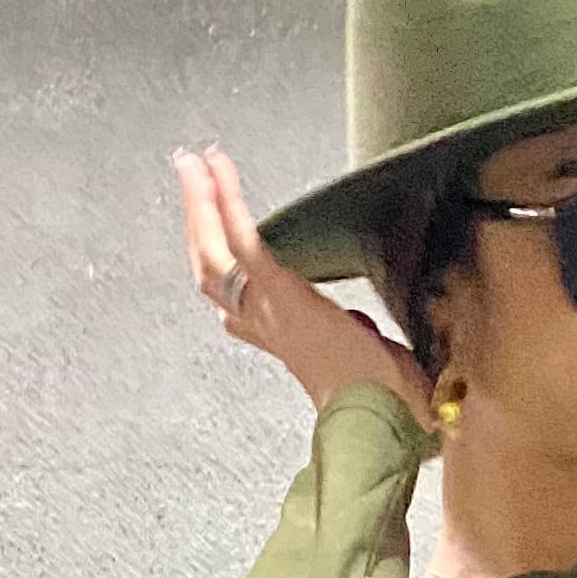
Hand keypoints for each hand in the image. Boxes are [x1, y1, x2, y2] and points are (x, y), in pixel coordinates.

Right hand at [171, 143, 439, 430]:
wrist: (384, 414)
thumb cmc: (385, 396)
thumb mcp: (363, 358)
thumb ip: (353, 336)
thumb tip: (357, 325)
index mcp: (283, 342)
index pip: (236, 308)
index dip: (221, 274)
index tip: (216, 238)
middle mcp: (264, 327)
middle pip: (211, 273)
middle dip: (198, 225)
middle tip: (191, 178)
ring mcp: (267, 311)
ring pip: (213, 254)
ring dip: (200, 205)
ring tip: (194, 163)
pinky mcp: (279, 294)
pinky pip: (242, 242)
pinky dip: (227, 201)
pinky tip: (218, 170)